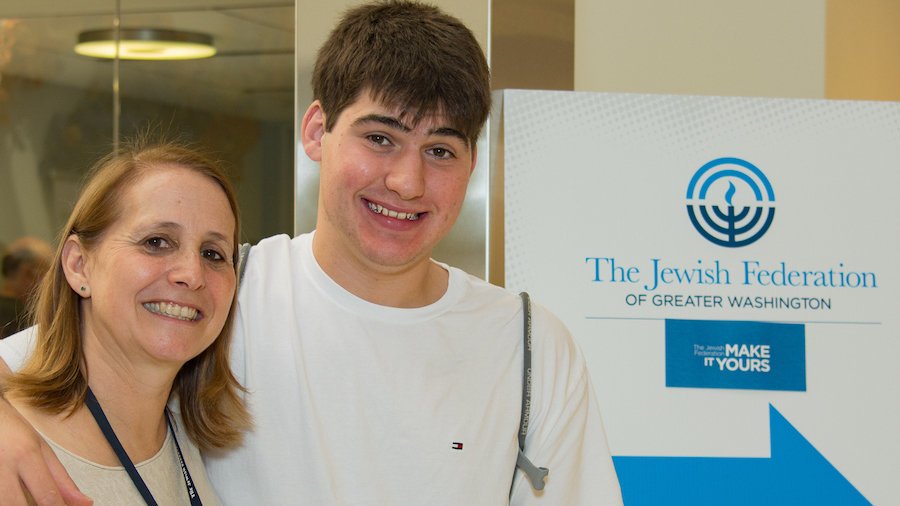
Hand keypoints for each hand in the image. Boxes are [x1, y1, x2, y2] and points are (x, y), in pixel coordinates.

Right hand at [0, 362, 91, 505]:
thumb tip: (86, 503)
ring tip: (30, 500)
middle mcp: (3, 465)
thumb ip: (61, 479)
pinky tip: (15, 497)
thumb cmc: (13, 430)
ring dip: (18, 504)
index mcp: (26, 454)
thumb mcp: (41, 448)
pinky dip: (6, 500)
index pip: (47, 496)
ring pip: (3, 504)